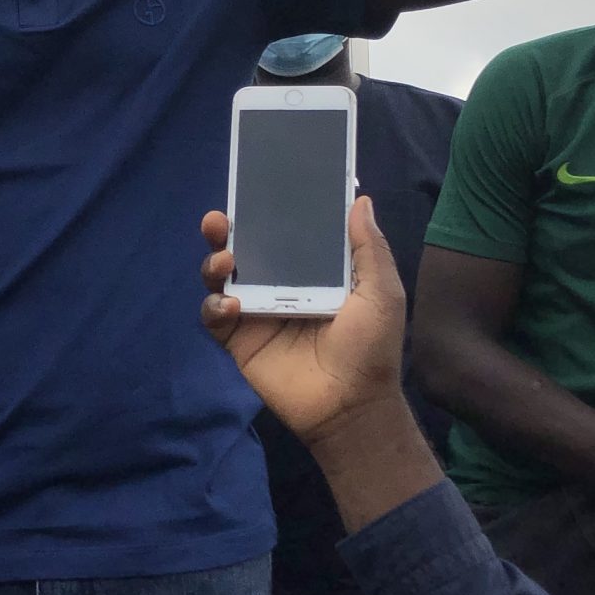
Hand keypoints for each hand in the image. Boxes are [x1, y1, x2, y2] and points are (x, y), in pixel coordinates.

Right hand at [201, 196, 406, 441]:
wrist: (350, 406)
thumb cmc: (370, 347)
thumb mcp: (381, 293)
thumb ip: (369, 247)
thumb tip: (360, 198)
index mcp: (311, 271)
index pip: (283, 233)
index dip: (266, 211)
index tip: (256, 188)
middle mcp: (278, 286)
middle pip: (243, 249)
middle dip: (224, 230)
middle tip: (217, 220)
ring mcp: (255, 312)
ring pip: (221, 278)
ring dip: (214, 263)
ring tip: (224, 262)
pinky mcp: (238, 340)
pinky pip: (213, 317)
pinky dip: (214, 307)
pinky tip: (230, 306)